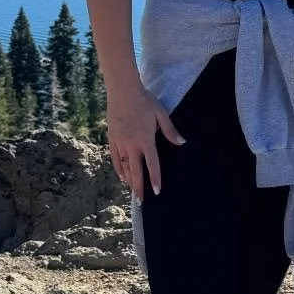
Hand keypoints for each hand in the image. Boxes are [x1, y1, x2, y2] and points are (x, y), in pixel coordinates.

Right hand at [107, 84, 184, 198]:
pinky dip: (118, 169)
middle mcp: (132, 145)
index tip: (156, 192)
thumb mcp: (161, 114)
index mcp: (146, 140)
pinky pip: (115, 158)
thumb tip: (182, 142)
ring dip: (129, 180)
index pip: (152, 165)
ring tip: (133, 191)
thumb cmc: (144, 101)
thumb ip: (170, 131)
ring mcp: (120, 143)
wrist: (123, 91)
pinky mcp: (112, 139)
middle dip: (139, 187)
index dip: (154, 179)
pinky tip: (122, 176)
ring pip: (123, 167)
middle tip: (140, 202)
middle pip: (135, 171)